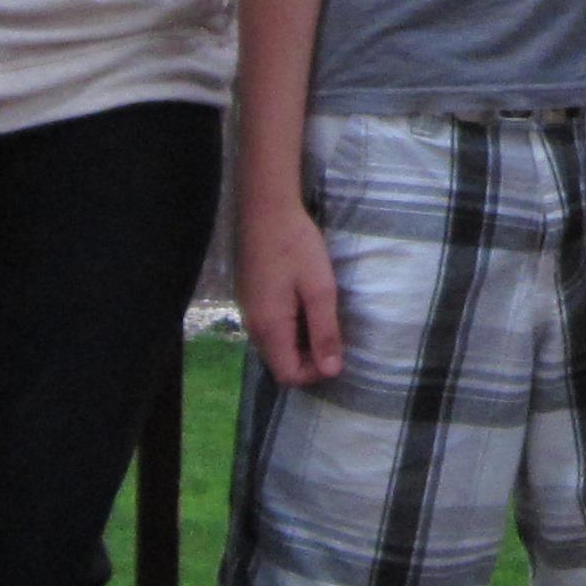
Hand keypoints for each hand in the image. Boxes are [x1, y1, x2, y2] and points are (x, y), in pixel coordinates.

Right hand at [237, 191, 344, 385]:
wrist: (266, 209)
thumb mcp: (320, 289)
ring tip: (323, 314)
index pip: (288, 376)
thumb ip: (325, 332)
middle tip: (333, 331)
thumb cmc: (296, 246)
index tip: (336, 350)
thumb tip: (332, 372)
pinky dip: (291, 327)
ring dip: (301, 341)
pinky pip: (270, 328)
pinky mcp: (250, 298)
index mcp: (269, 328)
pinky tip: (306, 302)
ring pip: (276, 346)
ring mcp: (249, 311)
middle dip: (309, 358)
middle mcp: (253, 326)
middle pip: (280, 364)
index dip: (315, 373)